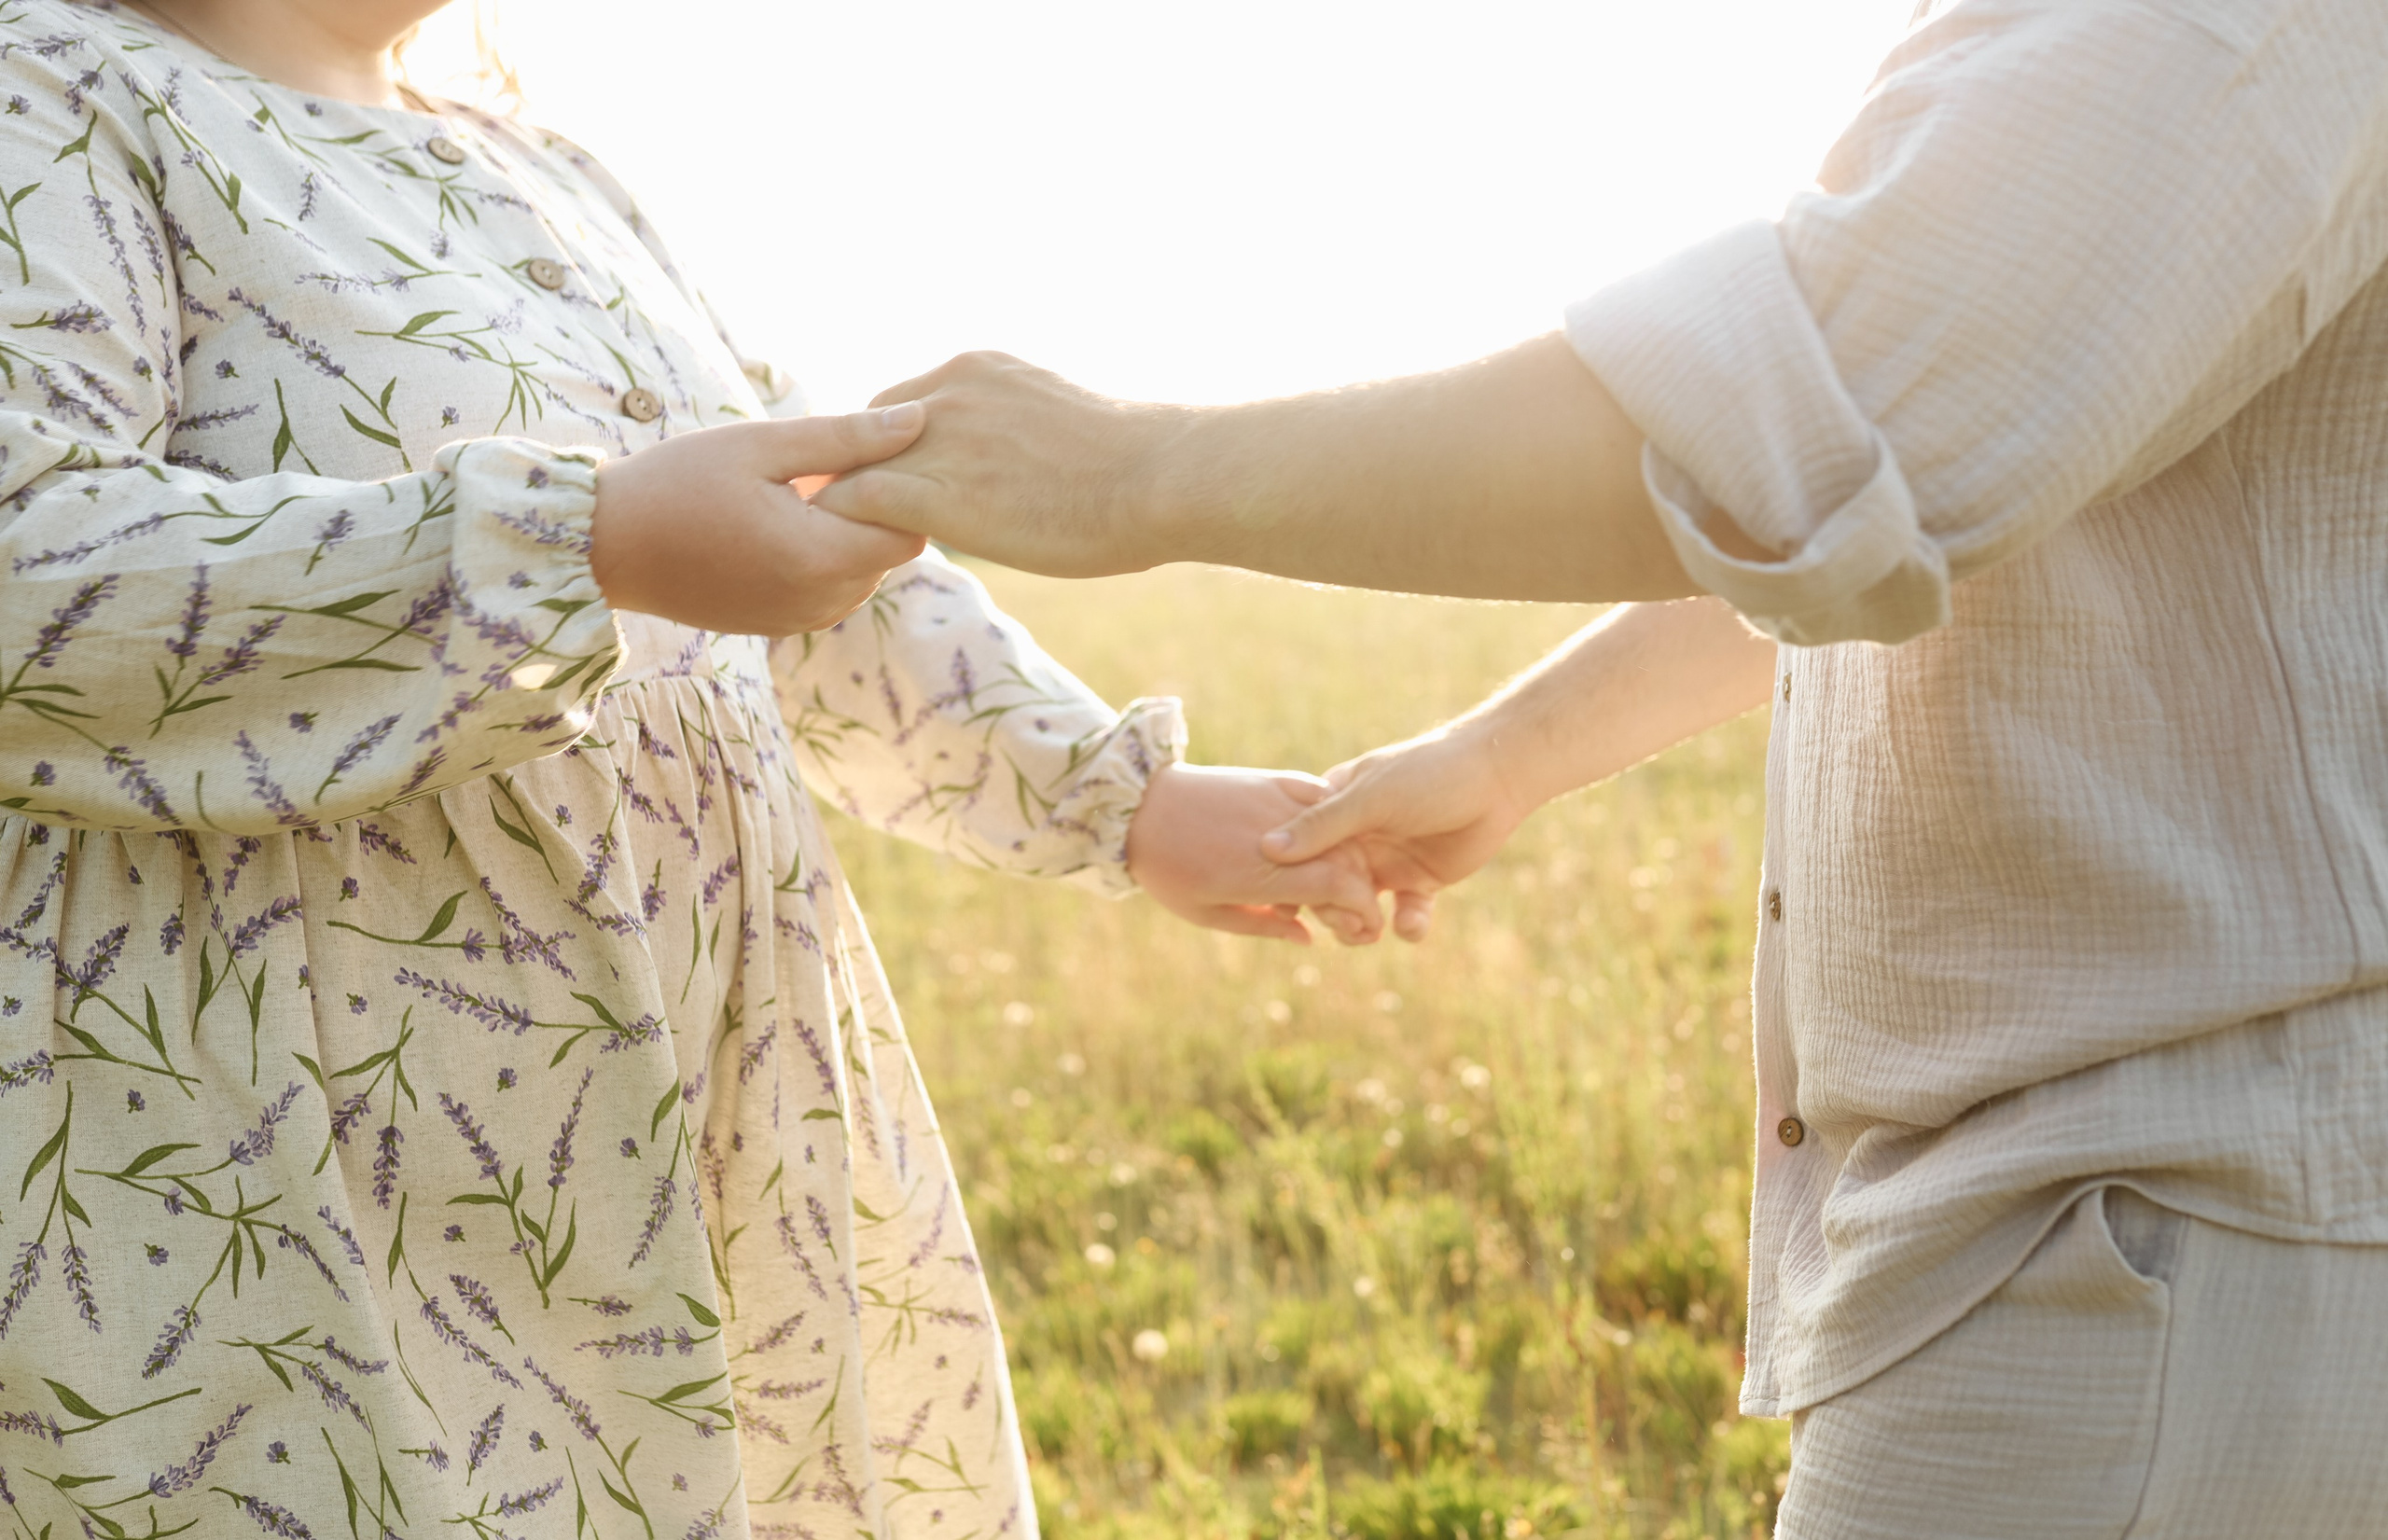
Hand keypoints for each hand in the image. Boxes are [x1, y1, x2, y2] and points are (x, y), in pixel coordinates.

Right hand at [591, 406, 930, 635]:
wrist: (607, 546)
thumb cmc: (678, 483)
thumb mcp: (763, 445)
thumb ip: (846, 438)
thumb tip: (919, 421)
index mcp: (820, 559)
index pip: (911, 531)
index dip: (895, 490)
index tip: (851, 459)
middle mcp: (820, 602)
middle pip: (890, 553)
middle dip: (871, 512)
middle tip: (816, 473)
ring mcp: (802, 621)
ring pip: (864, 574)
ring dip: (846, 535)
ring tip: (793, 498)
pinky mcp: (782, 626)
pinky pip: (832, 591)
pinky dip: (822, 559)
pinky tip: (778, 526)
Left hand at [808, 353, 1184, 578]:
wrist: (1160, 477)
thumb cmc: (1140, 466)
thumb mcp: (1064, 422)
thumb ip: (1022, 434)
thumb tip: (1034, 469)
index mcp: (980, 369)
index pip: (904, 405)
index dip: (897, 450)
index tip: (900, 487)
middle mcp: (948, 390)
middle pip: (866, 430)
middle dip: (863, 472)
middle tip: (861, 521)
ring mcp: (937, 437)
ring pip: (853, 466)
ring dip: (847, 506)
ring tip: (840, 547)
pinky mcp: (932, 490)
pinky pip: (856, 504)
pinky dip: (844, 529)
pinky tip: (849, 561)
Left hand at [1126, 763, 1387, 944]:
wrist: (1138, 805)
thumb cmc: (1168, 868)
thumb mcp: (1208, 913)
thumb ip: (1263, 927)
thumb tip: (1310, 939)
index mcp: (1260, 875)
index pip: (1340, 888)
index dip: (1363, 910)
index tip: (1366, 927)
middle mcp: (1276, 837)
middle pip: (1349, 860)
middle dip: (1364, 889)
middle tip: (1354, 910)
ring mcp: (1278, 803)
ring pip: (1340, 830)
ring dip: (1351, 858)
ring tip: (1337, 882)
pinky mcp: (1274, 780)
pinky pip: (1321, 797)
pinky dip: (1334, 823)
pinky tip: (1327, 842)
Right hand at [1258, 724, 1531, 942]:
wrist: (1496, 779)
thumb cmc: (1428, 775)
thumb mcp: (1371, 798)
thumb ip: (1323, 826)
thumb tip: (1267, 849)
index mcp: (1334, 808)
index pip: (1296, 848)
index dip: (1291, 875)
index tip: (1286, 899)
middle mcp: (1355, 839)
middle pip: (1324, 885)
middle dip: (1328, 908)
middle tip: (1340, 919)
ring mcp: (1387, 861)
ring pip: (1358, 907)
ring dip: (1360, 925)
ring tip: (1369, 931)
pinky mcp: (1421, 882)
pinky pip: (1405, 915)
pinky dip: (1407, 925)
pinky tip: (1410, 924)